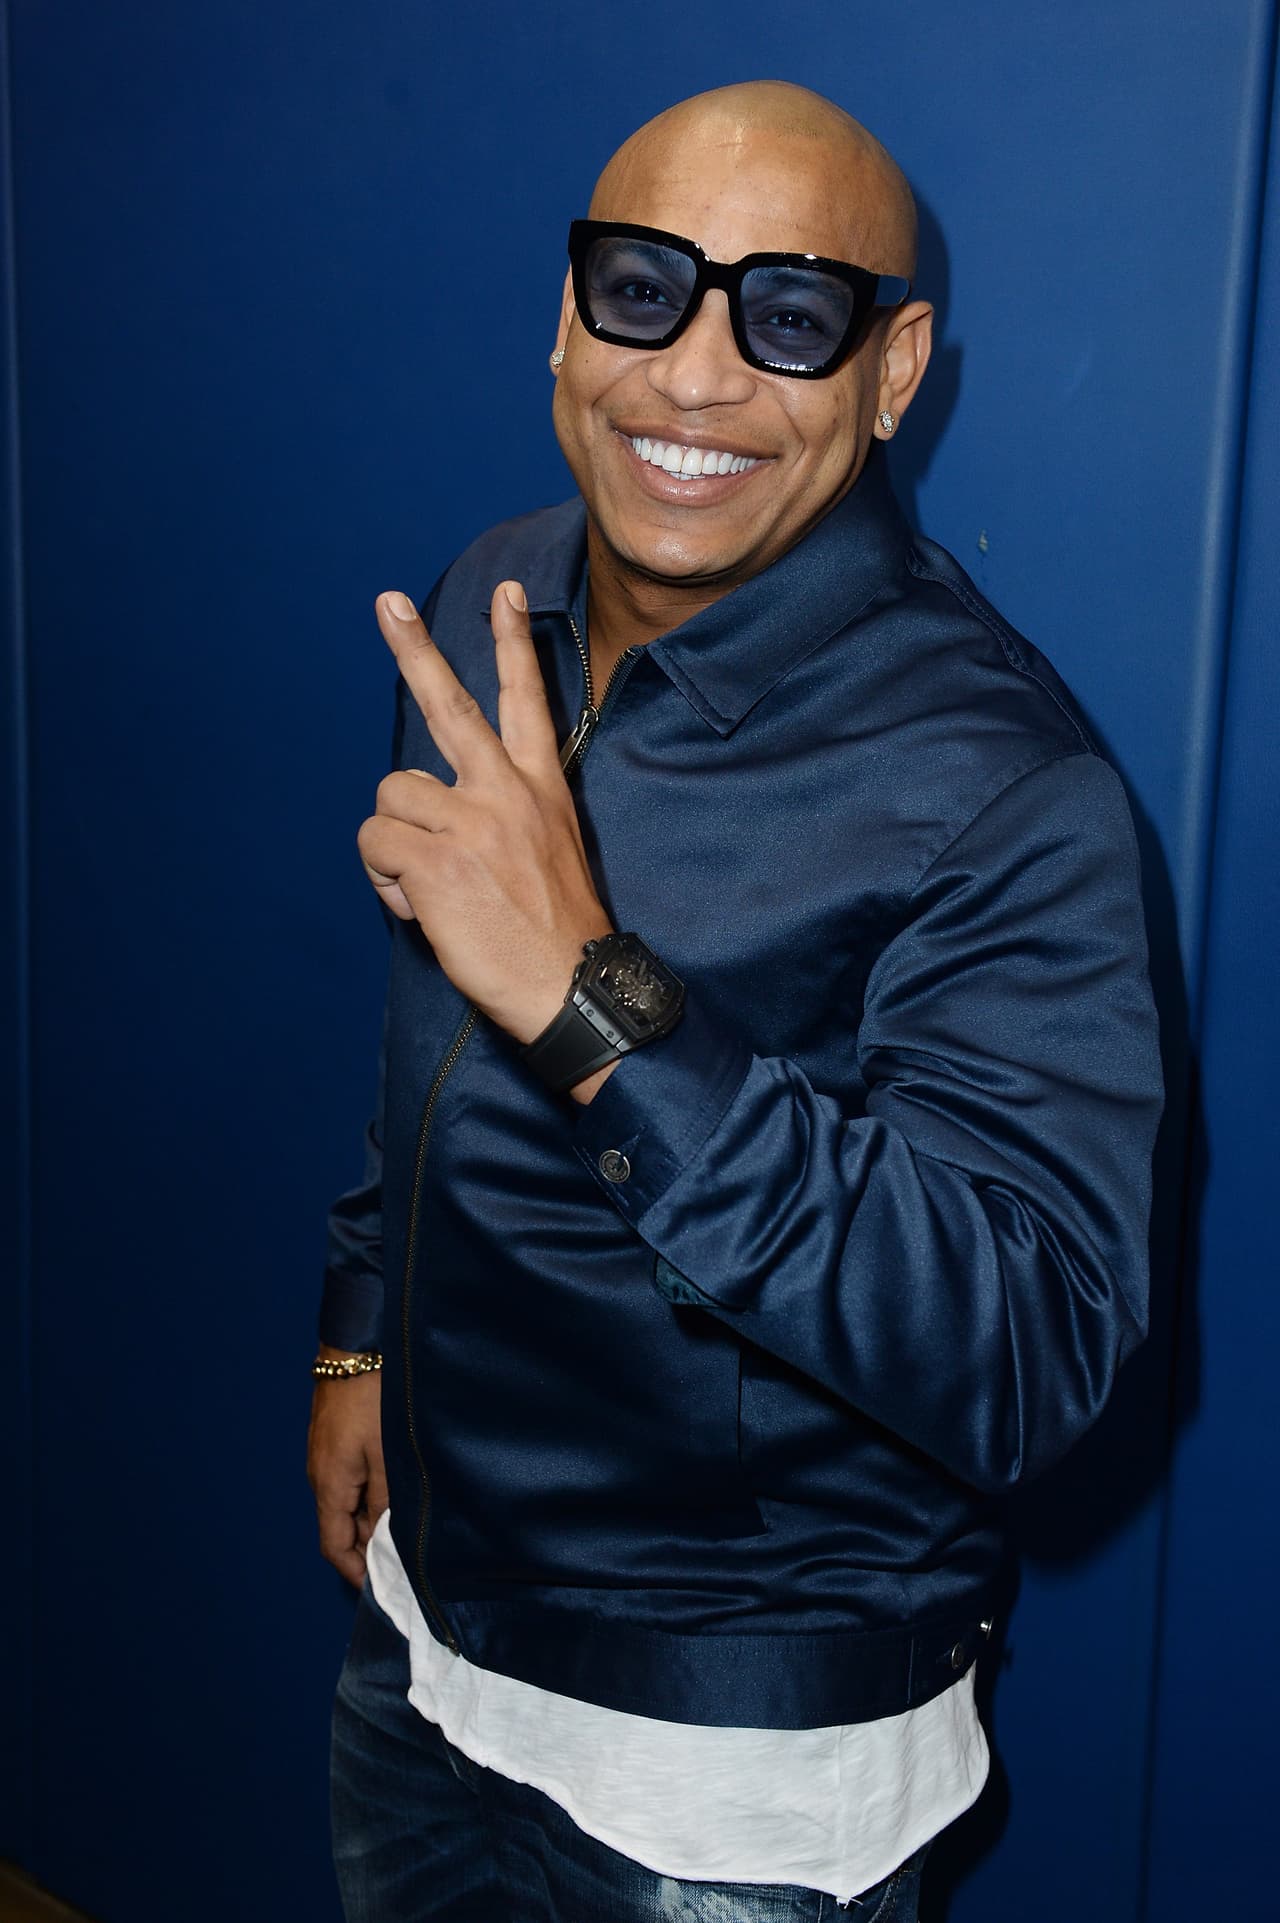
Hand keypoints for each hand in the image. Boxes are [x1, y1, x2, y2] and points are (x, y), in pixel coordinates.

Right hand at [306, 1353, 387, 1587]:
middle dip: (365, 1546)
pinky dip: (365, 1495)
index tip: (379, 1584)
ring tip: (401, 1525)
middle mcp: (320, 1476)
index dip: (354, 1571)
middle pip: (338, 1526)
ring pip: (344, 1503)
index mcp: (330, 1486)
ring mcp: (323, 1457)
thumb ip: (386, 1500)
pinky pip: (346, 1480)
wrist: (353, 1351)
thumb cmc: (372, 1400)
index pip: (333, 1545)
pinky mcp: (331, 1440)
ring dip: (367, 1519)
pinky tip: (390, 1490)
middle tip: (400, 1556)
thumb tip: (383, 1535)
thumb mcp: (387, 1454)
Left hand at [358, 584, 612, 1044]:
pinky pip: (377, 847)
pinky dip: (387, 882)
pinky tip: (422, 909)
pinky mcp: (436, 860)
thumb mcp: (550, 849)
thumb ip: (500, 812)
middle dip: (414, 648)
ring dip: (393, 845)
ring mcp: (470, 822)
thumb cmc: (555, 931)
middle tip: (387, 602)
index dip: (513, 643)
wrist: (573, 987)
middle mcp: (506, 792)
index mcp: (541, 787)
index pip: (528, 700)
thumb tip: (429, 805)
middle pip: (449, 705)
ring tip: (429, 886)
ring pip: (389, 797)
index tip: (503, 594)